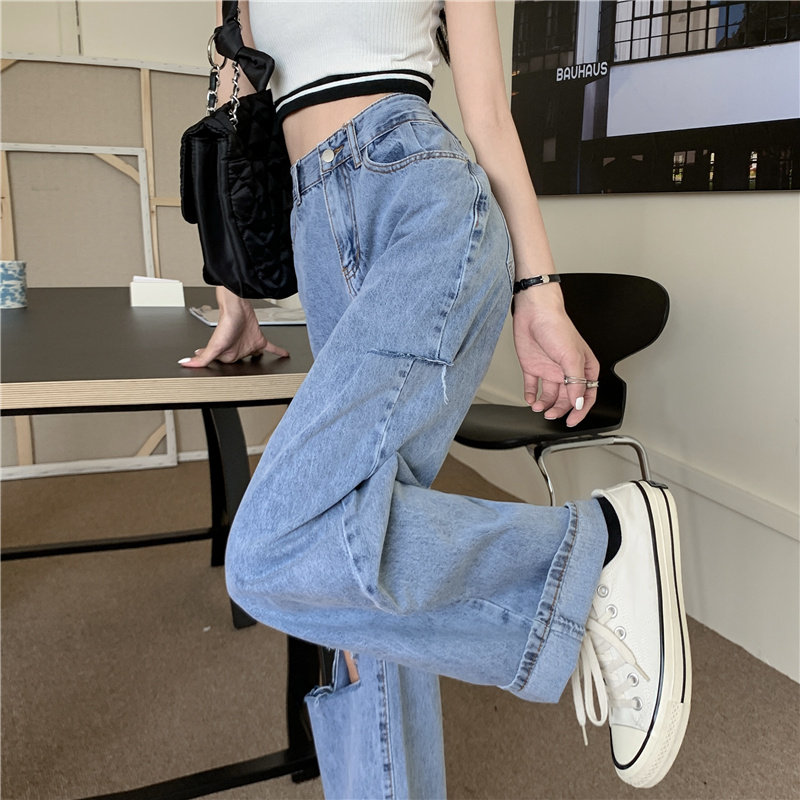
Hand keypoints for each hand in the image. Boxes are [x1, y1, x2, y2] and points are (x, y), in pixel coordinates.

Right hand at [179, 287, 288, 367]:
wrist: (237, 308)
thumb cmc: (225, 325)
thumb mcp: (214, 346)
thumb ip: (202, 358)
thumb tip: (185, 364)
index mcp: (226, 355)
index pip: (224, 365)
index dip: (221, 369)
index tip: (217, 373)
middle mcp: (237, 351)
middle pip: (240, 362)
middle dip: (240, 365)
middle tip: (242, 372)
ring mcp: (248, 345)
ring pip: (254, 357)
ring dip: (258, 360)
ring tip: (260, 365)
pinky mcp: (258, 339)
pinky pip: (270, 348)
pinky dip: (278, 351)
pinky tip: (285, 354)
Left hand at [512, 288, 598, 426]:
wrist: (534, 312)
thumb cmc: (557, 327)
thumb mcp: (571, 357)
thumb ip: (576, 383)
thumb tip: (577, 403)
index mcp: (583, 368)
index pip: (586, 395)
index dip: (580, 410)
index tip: (572, 421)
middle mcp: (567, 371)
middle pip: (567, 398)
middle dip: (560, 409)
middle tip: (551, 415)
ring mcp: (550, 369)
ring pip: (550, 395)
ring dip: (545, 404)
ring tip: (538, 408)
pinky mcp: (534, 367)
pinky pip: (533, 387)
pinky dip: (531, 395)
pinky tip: (530, 399)